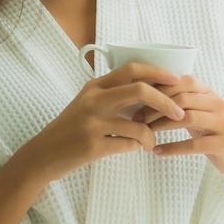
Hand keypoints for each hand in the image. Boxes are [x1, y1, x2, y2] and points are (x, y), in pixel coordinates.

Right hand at [22, 62, 187, 182]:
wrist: (43, 154)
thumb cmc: (70, 129)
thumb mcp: (87, 104)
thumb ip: (112, 95)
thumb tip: (151, 91)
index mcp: (95, 86)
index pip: (131, 69)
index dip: (158, 72)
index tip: (177, 79)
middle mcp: (93, 100)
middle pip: (140, 90)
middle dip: (166, 101)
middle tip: (180, 113)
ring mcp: (92, 123)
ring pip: (139, 125)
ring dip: (152, 136)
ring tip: (151, 142)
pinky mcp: (93, 146)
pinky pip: (129, 145)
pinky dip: (138, 147)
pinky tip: (135, 149)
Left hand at [131, 73, 223, 179]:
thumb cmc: (210, 133)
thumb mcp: (198, 112)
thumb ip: (180, 101)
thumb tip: (145, 94)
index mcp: (210, 93)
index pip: (184, 81)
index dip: (160, 88)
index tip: (139, 99)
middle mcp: (218, 104)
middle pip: (183, 98)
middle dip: (156, 107)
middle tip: (137, 118)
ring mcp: (223, 123)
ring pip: (187, 118)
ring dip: (162, 125)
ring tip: (145, 133)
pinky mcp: (223, 143)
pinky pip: (193, 144)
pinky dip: (172, 148)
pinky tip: (157, 151)